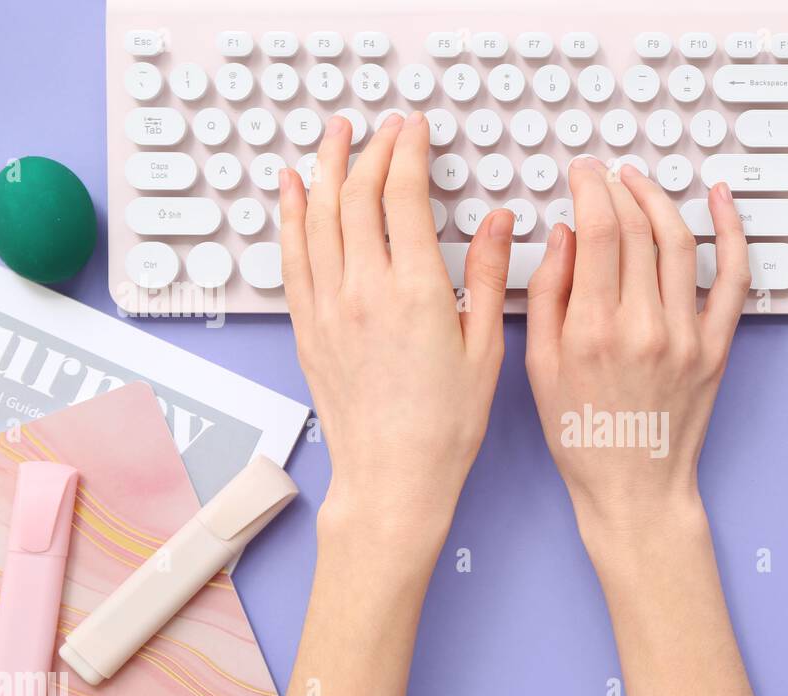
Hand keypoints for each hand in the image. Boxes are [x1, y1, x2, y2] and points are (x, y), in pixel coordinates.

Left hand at [279, 111, 512, 530]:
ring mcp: (329, 306)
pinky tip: (292, 189)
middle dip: (369, 149)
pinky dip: (290, 214)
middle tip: (381, 126)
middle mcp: (364, 289)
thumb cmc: (444, 425)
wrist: (393, 476)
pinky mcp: (308, 327)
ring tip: (334, 135)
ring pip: (317, 215)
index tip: (414, 129)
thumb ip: (485, 275)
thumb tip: (497, 221)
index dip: (408, 151)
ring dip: (325, 166)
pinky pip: (292, 255)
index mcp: (416, 290)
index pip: (403, 194)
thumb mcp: (485, 347)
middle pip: (356, 193)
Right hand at [524, 158, 749, 533]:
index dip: (590, 187)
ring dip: (660, 200)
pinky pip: (733, 278)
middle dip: (618, 187)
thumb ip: (548, 294)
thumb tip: (566, 234)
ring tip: (641, 183)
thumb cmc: (583, 437)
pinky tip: (720, 200)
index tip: (582, 173)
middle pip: (637, 228)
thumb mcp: (540, 367)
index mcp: (593, 330)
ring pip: (680, 241)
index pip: (597, 229)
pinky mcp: (717, 348)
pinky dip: (731, 231)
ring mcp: (687, 336)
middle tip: (605, 175)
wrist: (635, 489)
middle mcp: (644, 327)